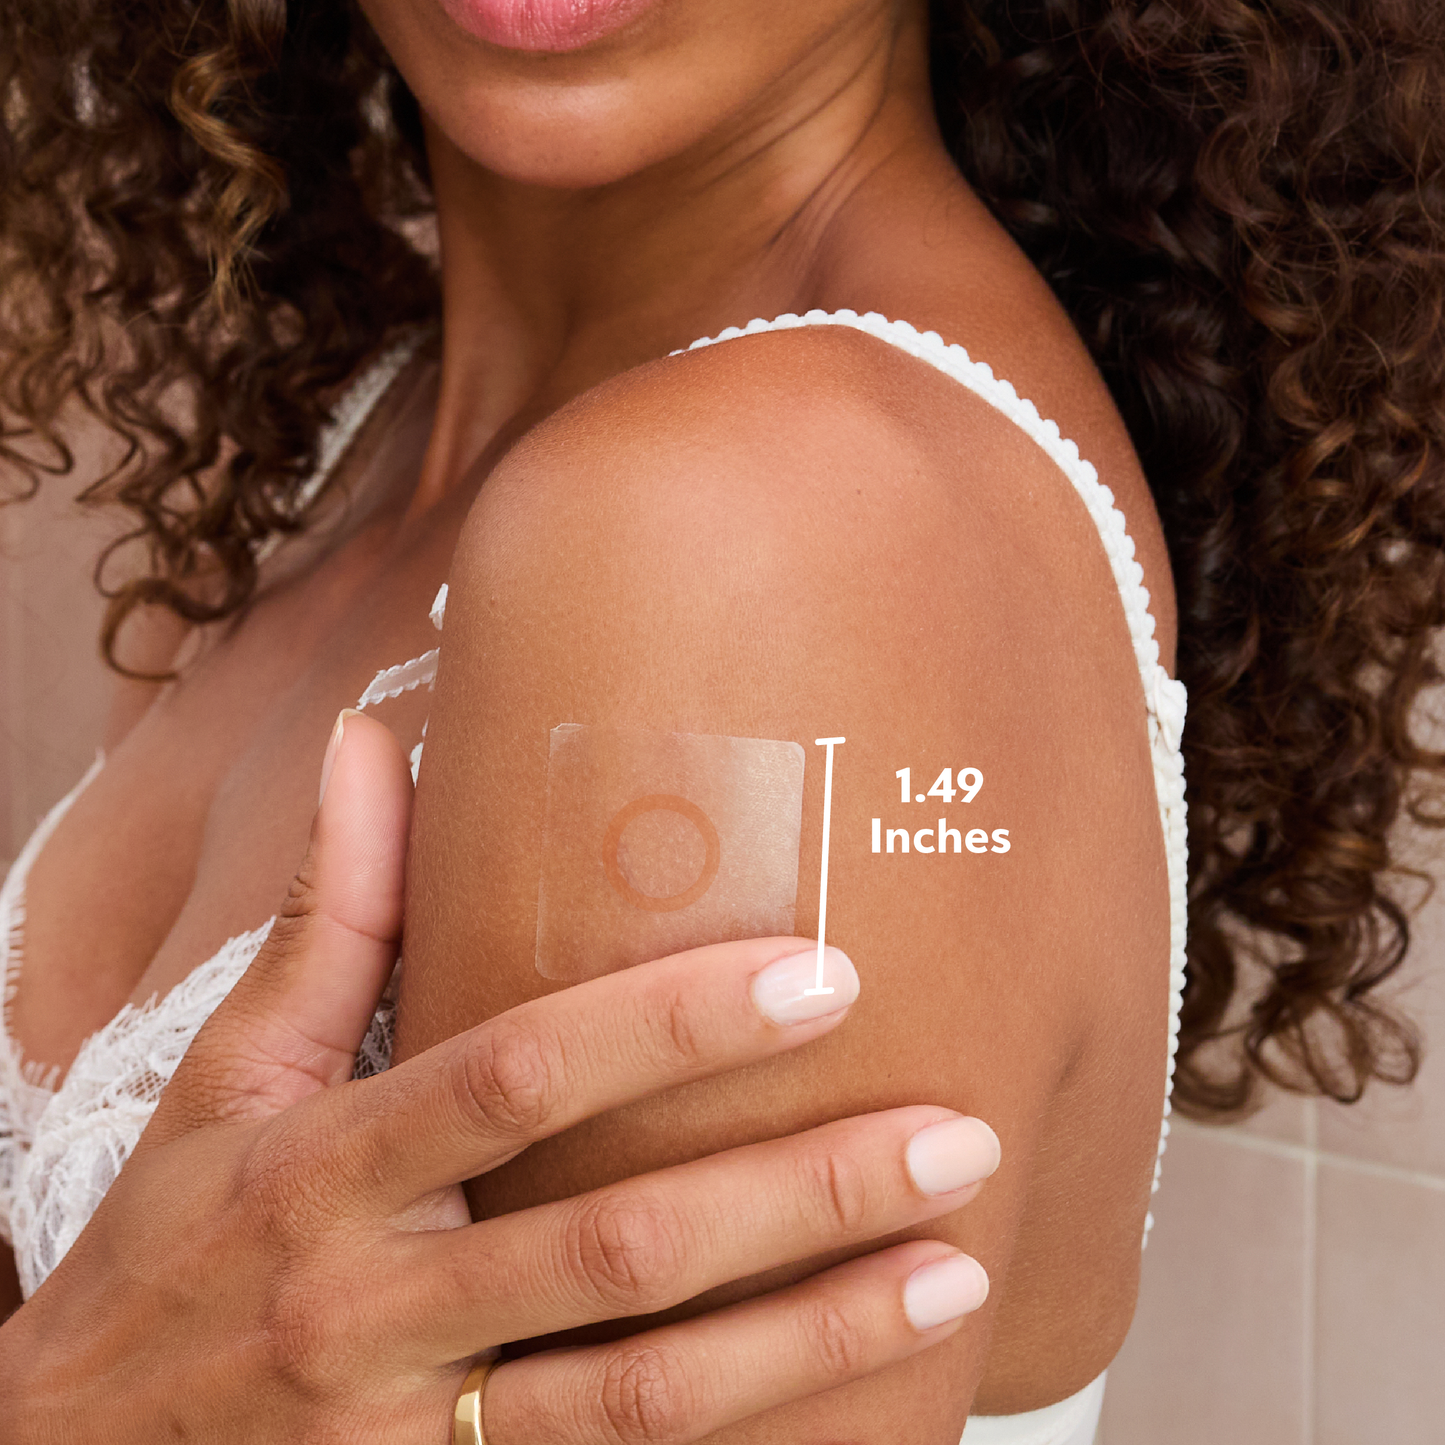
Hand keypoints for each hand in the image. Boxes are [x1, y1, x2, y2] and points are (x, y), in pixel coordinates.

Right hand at [0, 712, 998, 1443]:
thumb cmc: (167, 1250)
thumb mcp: (225, 1078)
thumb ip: (326, 914)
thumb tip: (372, 740)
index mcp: (329, 1170)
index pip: (520, 1078)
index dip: (670, 1025)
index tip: (818, 977)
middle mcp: (381, 1309)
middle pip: (620, 1248)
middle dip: (799, 1192)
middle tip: (951, 1134)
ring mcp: (420, 1436)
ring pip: (648, 1395)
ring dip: (816, 1335)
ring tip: (955, 1266)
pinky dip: (745, 1442)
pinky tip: (857, 1403)